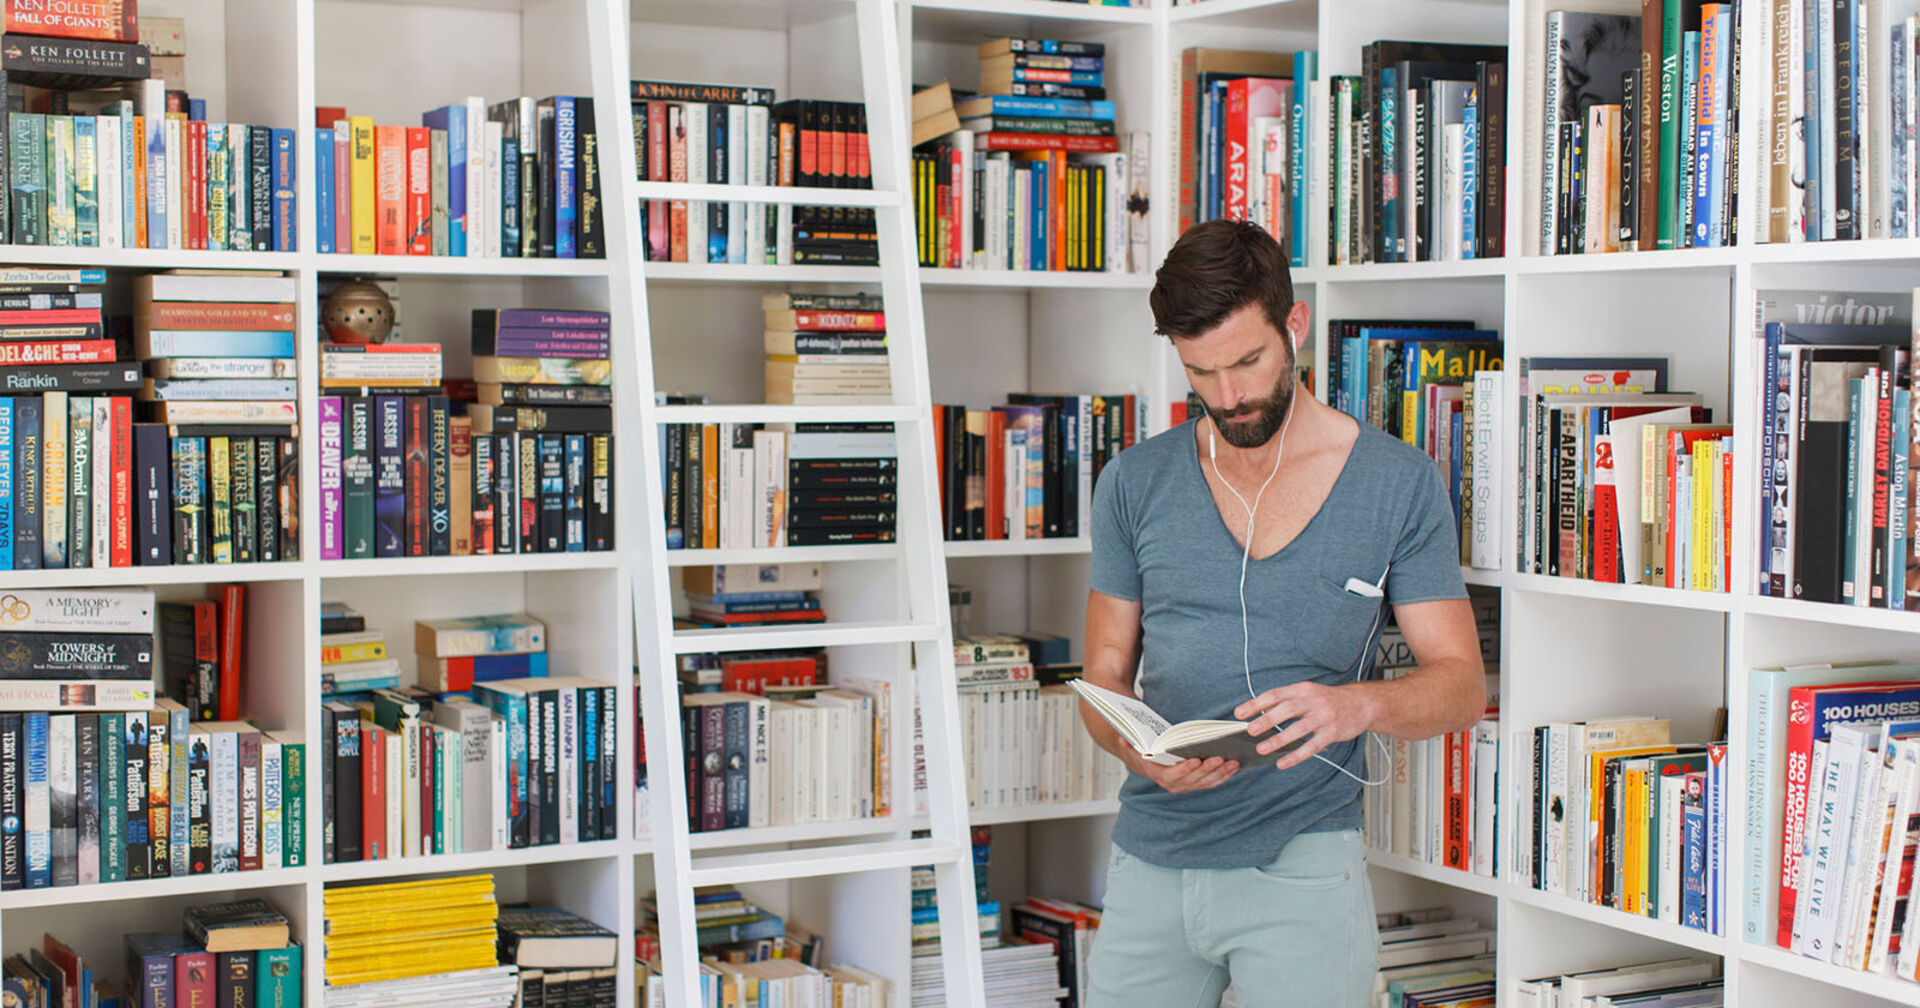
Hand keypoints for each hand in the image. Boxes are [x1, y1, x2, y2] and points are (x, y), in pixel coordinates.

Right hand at [1119, 740, 1237, 792]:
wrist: (1144, 759)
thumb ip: (1126, 742)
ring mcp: (1186, 784)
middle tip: (1220, 757)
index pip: (1173, 775)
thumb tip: (1123, 739)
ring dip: (1220, 773)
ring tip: (1232, 761)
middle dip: (1208, 769)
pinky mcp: (1196, 782)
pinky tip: (1234, 766)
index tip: (1196, 760)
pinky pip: (1212, 781)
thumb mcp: (1129, 744)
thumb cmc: (1140, 749)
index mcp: (1158, 774)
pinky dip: (1224, 775)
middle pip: (1193, 779)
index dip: (1185, 769)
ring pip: (1206, 782)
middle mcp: (1173, 783)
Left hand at [1235, 681, 1377, 770]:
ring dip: (1278, 740)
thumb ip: (1285, 701)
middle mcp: (1313, 701)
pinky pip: (1312, 746)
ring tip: (1262, 748)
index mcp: (1302, 689)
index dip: (1256, 704)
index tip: (1239, 713)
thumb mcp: (1307, 694)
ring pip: (1298, 729)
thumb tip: (1260, 712)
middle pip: (1287, 710)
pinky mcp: (1332, 732)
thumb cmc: (1328, 700)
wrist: (1361, 703)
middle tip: (1250, 730)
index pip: (1275, 694)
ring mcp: (1324, 717)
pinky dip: (1296, 755)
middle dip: (1266, 720)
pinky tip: (1282, 762)